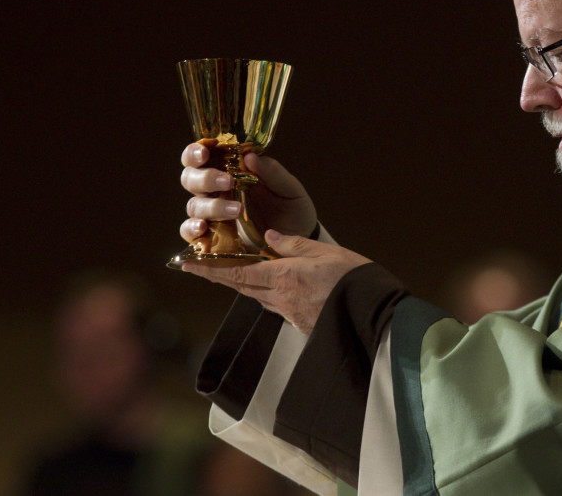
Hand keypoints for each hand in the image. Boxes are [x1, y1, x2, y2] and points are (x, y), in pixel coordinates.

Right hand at [179, 142, 317, 243]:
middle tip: (228, 181)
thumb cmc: (292, 207)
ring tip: (237, 210)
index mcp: (230, 170)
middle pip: (190, 178)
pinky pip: (189, 232)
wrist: (299, 238)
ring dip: (211, 206)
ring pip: (194, 205)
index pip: (202, 155)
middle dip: (204, 178)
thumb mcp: (289, 188)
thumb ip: (272, 172)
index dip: (195, 152)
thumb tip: (249, 156)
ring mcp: (212, 214)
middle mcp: (216, 190)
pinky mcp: (213, 236)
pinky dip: (191, 228)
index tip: (206, 153)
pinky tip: (203, 228)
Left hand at [181, 230, 371, 333]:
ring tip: (238, 272)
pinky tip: (276, 287)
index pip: (236, 273)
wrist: (375, 315)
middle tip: (203, 267)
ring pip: (259, 297)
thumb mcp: (325, 252)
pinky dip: (268, 294)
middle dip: (221, 277)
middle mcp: (281, 299)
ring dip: (245, 285)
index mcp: (283, 277)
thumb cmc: (354, 279)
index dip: (209, 270)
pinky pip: (277, 306)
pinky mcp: (302, 324)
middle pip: (242, 287)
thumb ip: (294, 245)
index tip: (185, 264)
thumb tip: (270, 238)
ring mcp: (291, 315)